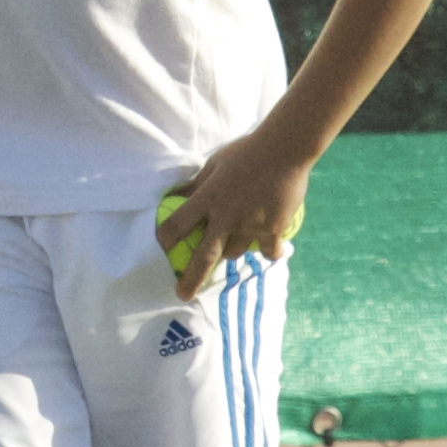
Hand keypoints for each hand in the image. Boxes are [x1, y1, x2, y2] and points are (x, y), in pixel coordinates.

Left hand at [156, 132, 311, 303]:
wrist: (284, 151)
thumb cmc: (245, 153)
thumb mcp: (214, 164)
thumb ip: (197, 184)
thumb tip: (176, 196)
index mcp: (208, 198)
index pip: (177, 224)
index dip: (165, 238)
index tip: (161, 248)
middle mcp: (226, 217)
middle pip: (205, 257)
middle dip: (191, 279)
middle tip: (182, 295)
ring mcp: (250, 227)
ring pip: (235, 253)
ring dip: (232, 249)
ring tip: (238, 238)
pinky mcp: (273, 230)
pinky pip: (268, 252)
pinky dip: (269, 252)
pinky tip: (273, 249)